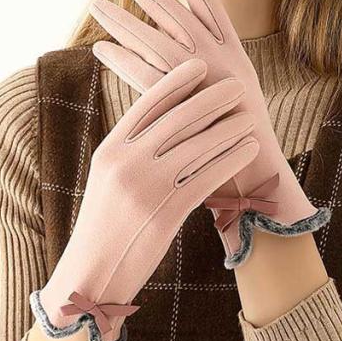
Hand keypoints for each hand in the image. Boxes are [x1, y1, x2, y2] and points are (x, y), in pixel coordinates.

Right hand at [30, 58, 258, 340]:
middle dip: (211, 98)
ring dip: (229, 127)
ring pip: (198, 146)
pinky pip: (207, 177)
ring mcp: (146, 187)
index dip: (176, 81)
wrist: (92, 275)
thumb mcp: (106, 178)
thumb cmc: (103, 225)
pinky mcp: (166, 213)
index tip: (200, 65)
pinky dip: (231, 159)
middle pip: (177, 119)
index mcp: (109, 149)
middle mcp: (126, 163)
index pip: (147, 104)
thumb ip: (130, 149)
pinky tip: (248, 148)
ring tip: (250, 114)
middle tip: (236, 85)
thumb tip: (162, 119)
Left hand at [88, 0, 330, 268]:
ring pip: (160, 44)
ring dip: (127, 22)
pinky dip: (123, 62)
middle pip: (181, 19)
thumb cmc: (241, 140)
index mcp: (237, 58)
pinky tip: (101, 49)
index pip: (213, 11)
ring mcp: (206, 87)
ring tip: (99, 5)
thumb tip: (185, 55)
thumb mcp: (232, 98)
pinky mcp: (188, 110)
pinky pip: (148, 79)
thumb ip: (209, 74)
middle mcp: (223, 65)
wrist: (254, 181)